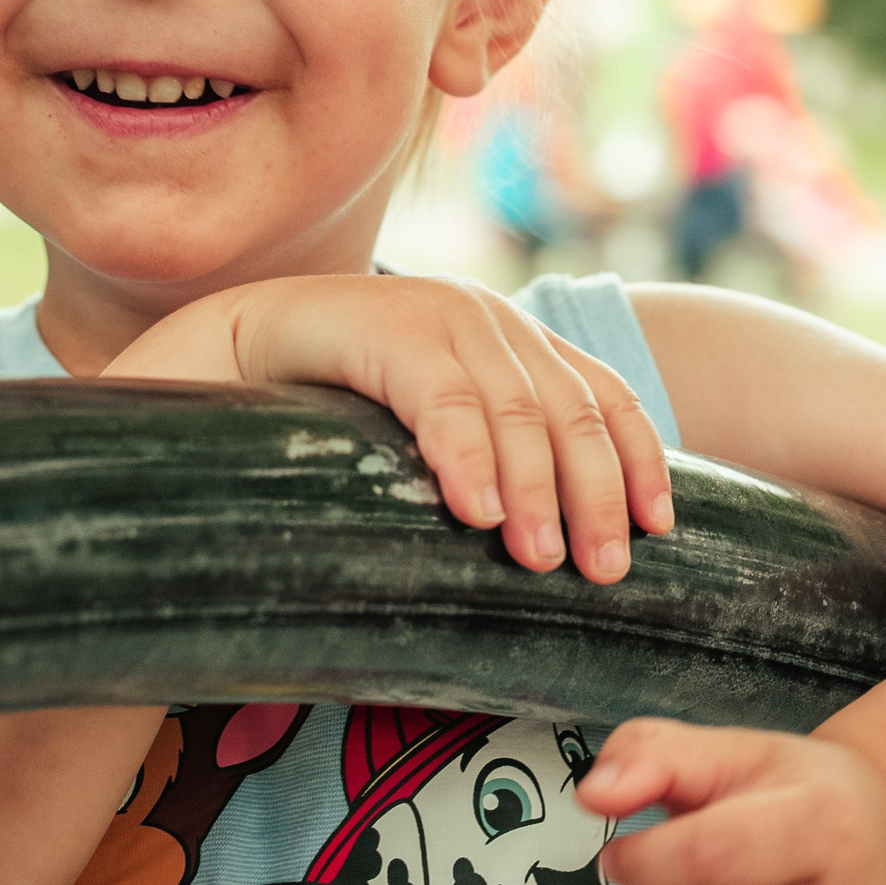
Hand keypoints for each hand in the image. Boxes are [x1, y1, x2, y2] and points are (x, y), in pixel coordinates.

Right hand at [112, 274, 671, 581]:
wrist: (225, 356)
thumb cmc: (334, 420)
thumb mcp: (431, 439)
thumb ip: (492, 465)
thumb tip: (554, 558)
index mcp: (516, 342)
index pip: (605, 397)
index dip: (640, 461)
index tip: (660, 528)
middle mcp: (492, 321)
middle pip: (575, 410)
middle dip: (597, 493)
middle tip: (606, 569)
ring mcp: (442, 315)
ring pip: (515, 409)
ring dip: (537, 488)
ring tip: (540, 558)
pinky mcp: (386, 326)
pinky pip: (441, 397)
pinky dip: (466, 456)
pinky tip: (476, 510)